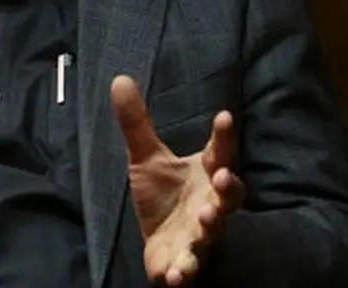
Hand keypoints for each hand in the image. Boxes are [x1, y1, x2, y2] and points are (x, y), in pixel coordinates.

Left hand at [111, 75, 244, 285]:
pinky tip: (176, 274)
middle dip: (227, 189)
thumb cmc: (163, 196)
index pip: (219, 152)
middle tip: (222, 178)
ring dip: (210, 228)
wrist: (160, 242)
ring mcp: (200, 236)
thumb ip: (137, 122)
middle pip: (228, 197)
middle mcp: (209, 205)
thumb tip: (119, 79)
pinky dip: (184, 272)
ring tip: (205, 220)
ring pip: (212, 233)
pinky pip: (188, 269)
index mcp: (204, 176)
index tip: (224, 116)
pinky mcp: (183, 262)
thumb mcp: (146, 157)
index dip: (223, 136)